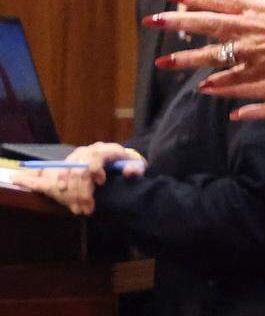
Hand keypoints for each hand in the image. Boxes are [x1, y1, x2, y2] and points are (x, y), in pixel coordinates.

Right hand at [9, 142, 145, 214]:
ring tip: (80, 210)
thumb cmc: (127, 164)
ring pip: (65, 177)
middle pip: (78, 171)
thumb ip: (136, 167)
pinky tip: (31, 185)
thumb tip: (129, 171)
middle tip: (89, 209)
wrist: (118, 165)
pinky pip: (48, 175)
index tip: (101, 183)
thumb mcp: (137, 165)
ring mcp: (73, 160)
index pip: (95, 156)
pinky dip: (39, 182)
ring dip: (71, 197)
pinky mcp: (65, 168)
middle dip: (82, 192)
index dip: (95, 169)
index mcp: (103, 149)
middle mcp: (86, 152)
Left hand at [145, 0, 264, 119]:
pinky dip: (221, 88)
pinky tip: (206, 91)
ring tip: (164, 63)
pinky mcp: (260, 80)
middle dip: (177, 23)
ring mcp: (251, 58)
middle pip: (206, 25)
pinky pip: (235, 85)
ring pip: (212, 59)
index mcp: (259, 10)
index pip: (219, 1)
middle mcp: (248, 32)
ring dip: (187, 60)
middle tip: (152, 21)